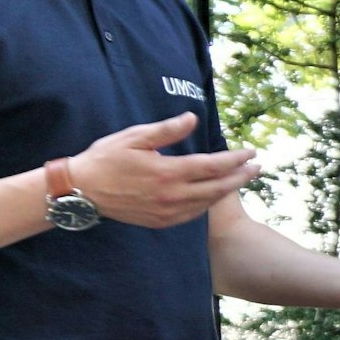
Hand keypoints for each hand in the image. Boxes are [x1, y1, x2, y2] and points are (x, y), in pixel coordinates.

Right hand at [70, 113, 259, 227]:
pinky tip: (214, 195)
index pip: (212, 166)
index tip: (251, 152)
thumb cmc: (105, 159)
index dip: (235, 159)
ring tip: (242, 179)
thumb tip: (193, 118)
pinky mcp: (160, 221)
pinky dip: (208, 203)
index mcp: (168, 172)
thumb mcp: (134, 137)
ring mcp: (167, 212)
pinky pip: (193, 214)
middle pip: (217, 187)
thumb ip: (166, 130)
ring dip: (228, 190)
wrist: (81, 191)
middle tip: (258, 167)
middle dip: (240, 177)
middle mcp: (172, 195)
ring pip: (207, 202)